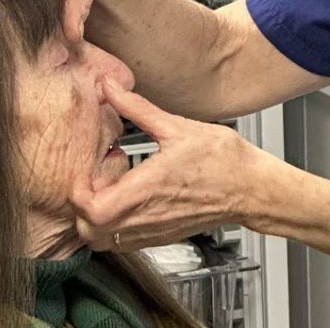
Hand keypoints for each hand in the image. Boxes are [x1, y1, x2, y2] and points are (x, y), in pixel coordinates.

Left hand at [71, 78, 264, 249]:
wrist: (252, 188)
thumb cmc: (223, 160)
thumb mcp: (177, 126)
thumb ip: (136, 108)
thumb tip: (110, 87)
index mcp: (145, 190)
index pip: (91, 210)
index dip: (78, 194)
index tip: (84, 173)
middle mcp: (144, 218)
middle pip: (89, 232)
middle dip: (81, 208)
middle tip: (94, 180)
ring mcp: (152, 232)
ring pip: (103, 241)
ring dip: (96, 219)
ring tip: (110, 190)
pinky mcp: (161, 238)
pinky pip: (122, 243)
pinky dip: (113, 227)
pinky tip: (128, 199)